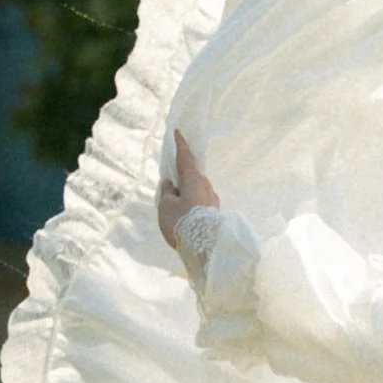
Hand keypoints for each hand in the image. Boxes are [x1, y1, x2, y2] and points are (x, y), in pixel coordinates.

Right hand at [156, 133, 217, 252]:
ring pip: (198, 191)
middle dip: (183, 176)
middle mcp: (207, 187)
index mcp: (194, 179)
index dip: (180, 145)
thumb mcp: (166, 205)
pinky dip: (192, 205)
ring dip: (188, 193)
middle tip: (172, 183)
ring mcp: (214, 201)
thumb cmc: (182, 222)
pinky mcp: (216, 215)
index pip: (186, 158)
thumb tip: (171, 185)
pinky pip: (201, 203)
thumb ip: (167, 192)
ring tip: (176, 206)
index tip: (178, 133)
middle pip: (193, 176)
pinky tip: (186, 217)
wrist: (205, 248)